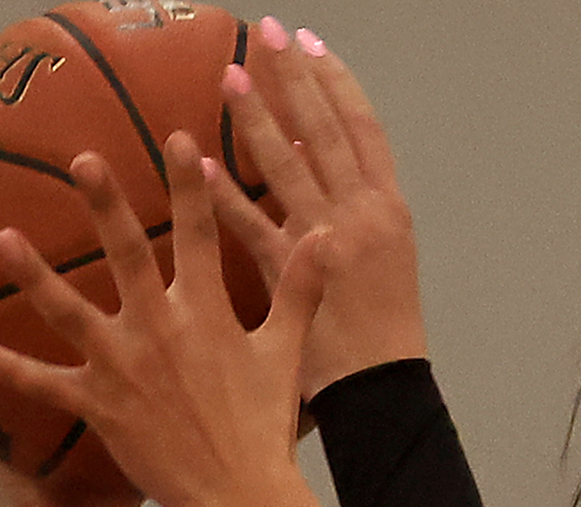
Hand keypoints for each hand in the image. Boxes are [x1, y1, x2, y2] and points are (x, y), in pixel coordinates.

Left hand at [0, 139, 327, 506]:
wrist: (239, 495)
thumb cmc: (263, 426)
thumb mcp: (287, 354)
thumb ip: (299, 291)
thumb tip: (324, 238)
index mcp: (204, 311)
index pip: (198, 233)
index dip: (190, 185)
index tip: (178, 140)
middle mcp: (157, 327)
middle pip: (125, 252)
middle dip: (104, 202)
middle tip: (81, 160)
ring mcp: (121, 365)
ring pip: (69, 309)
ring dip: (33, 274)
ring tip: (1, 239)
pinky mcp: (98, 405)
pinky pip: (45, 383)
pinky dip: (8, 369)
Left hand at [217, 22, 426, 399]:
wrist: (382, 396)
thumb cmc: (378, 337)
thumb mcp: (382, 261)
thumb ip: (350, 206)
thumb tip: (316, 154)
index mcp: (385, 210)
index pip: (361, 128)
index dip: (335, 82)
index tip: (310, 44)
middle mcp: (357, 218)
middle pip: (320, 135)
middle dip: (291, 82)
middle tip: (265, 36)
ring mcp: (324, 243)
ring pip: (287, 169)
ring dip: (254, 123)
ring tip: (226, 81)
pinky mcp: (288, 279)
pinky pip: (246, 231)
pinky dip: (222, 197)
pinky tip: (195, 167)